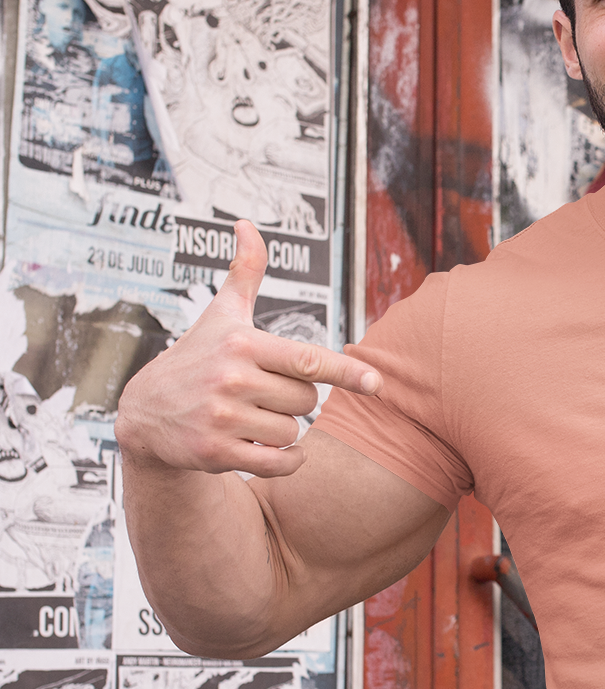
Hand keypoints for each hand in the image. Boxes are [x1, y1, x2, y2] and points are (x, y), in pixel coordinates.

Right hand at [116, 219, 379, 477]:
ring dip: (283, 430)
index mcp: (242, 344)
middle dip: (295, 401)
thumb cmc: (196, 358)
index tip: (376, 383)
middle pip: (307, 401)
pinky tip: (272, 450)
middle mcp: (232, 379)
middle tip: (262, 394)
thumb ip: (244, 274)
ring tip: (251, 417)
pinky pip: (279, 463)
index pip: (307, 359)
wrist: (144, 414)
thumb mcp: (220, 315)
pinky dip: (286, 460)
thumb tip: (247, 226)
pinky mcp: (215, 452)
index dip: (346, 371)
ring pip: (293, 432)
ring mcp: (222, 418)